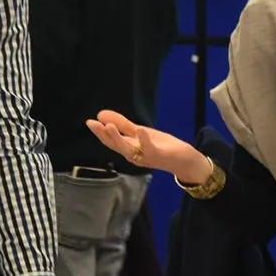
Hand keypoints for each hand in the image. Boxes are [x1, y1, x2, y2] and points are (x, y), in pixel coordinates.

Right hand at [86, 110, 211, 183]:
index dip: (99, 132)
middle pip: (115, 146)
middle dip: (103, 135)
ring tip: (109, 126)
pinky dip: (144, 140)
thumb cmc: (161, 147)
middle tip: (92, 124)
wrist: (185, 160)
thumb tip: (100, 114)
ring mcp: (147, 157)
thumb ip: (122, 124)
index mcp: (129, 148)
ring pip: (128, 150)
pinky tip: (140, 130)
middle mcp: (135, 155)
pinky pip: (150, 150)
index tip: (89, 122)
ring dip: (118, 139)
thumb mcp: (140, 132)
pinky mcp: (160, 156)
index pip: (110, 141)